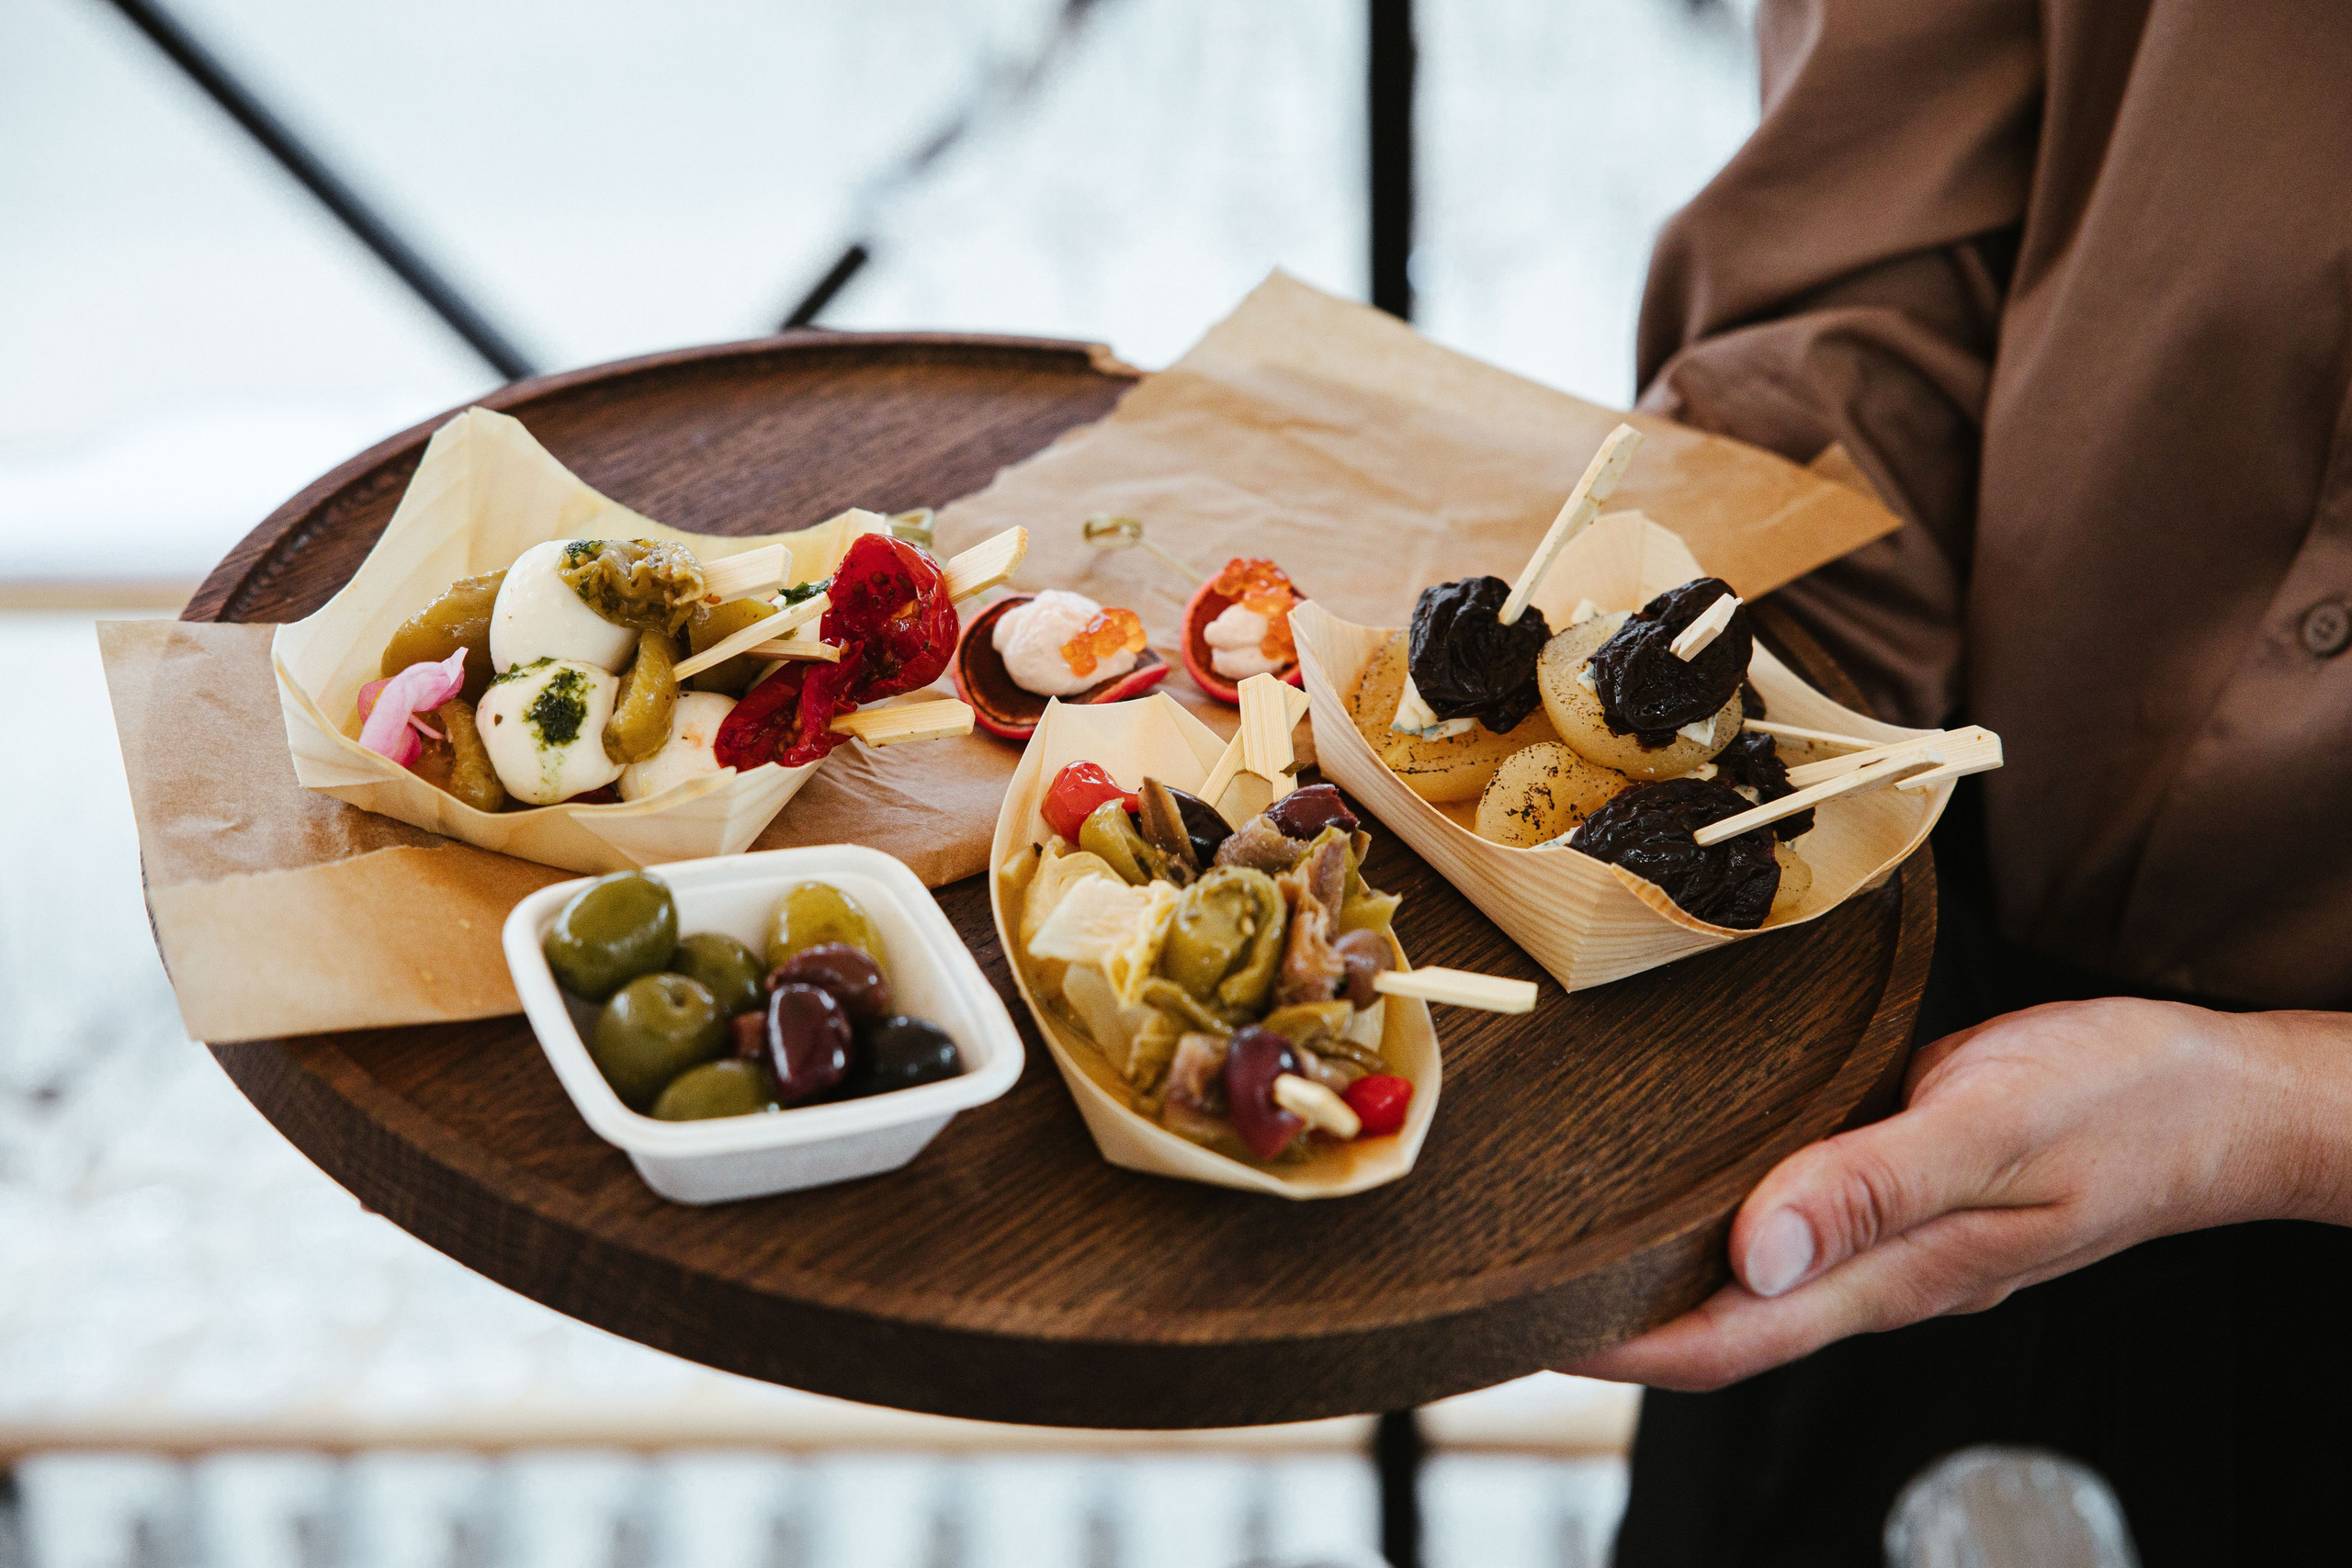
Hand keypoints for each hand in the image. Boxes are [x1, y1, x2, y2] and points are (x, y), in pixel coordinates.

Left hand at [1563, 997, 2350, 1391]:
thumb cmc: (2121, 1105)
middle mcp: (1879, 1272)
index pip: (1725, 1341)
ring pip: (1753, 1275)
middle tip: (1514, 1281)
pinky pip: (1795, 1217)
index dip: (1620, 1347)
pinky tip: (1683, 1176)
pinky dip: (1724, 1211)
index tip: (1528, 1326)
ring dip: (1662, 1266)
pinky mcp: (1900, 1189)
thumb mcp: (1995, 1128)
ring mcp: (1891, 1240)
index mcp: (1895, 1276)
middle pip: (1722, 1321)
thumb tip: (1756, 1254)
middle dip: (1616, 1317)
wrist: (2218, 1097)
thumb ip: (1875, 1189)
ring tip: (1565, 1236)